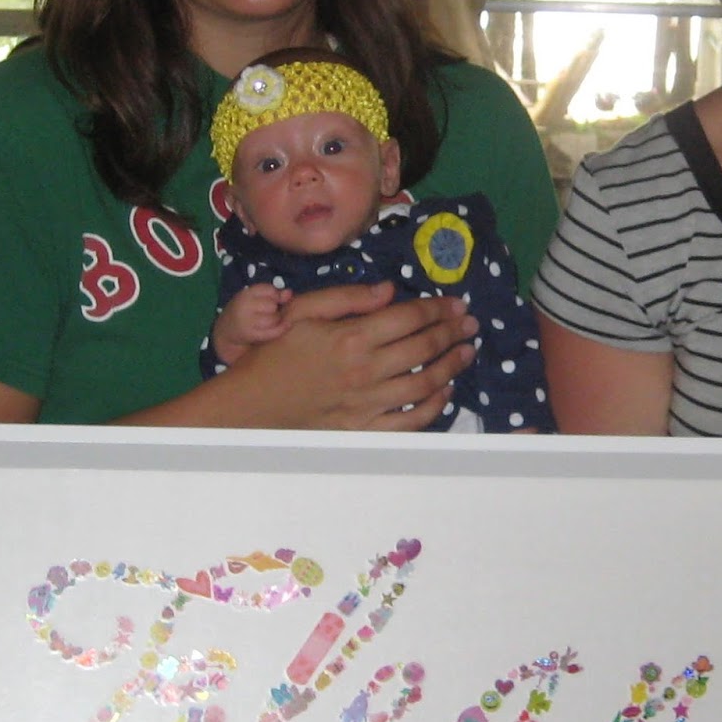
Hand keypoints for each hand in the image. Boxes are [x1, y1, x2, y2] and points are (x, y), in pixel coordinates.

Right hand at [212, 284, 291, 365]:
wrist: (226, 331)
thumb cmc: (245, 312)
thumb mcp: (255, 299)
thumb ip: (273, 294)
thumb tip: (289, 293)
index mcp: (245, 293)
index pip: (270, 290)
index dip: (275, 296)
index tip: (272, 301)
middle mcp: (244, 305)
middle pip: (272, 305)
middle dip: (275, 309)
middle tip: (268, 313)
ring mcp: (246, 320)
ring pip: (274, 319)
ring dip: (276, 321)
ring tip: (270, 322)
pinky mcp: (250, 334)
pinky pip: (273, 331)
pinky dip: (279, 330)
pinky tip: (280, 328)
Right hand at [227, 281, 477, 430]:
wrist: (251, 407)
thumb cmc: (275, 354)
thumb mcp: (302, 313)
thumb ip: (347, 297)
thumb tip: (389, 290)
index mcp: (351, 337)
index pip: (409, 317)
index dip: (437, 308)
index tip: (456, 304)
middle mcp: (365, 371)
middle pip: (424, 347)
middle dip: (453, 332)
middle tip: (470, 323)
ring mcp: (367, 404)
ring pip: (425, 384)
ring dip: (451, 366)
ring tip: (466, 352)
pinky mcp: (364, 430)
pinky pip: (410, 422)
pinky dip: (434, 407)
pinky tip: (444, 392)